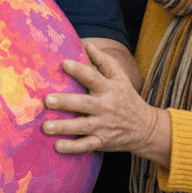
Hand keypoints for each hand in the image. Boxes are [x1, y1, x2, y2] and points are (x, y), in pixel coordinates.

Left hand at [43, 42, 170, 167]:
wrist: (146, 128)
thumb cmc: (127, 98)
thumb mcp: (120, 78)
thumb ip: (103, 61)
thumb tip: (87, 44)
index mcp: (108, 89)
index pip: (93, 77)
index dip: (79, 70)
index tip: (64, 64)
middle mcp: (105, 107)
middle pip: (84, 104)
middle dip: (66, 102)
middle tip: (47, 100)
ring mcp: (103, 126)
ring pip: (82, 126)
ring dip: (63, 127)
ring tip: (45, 127)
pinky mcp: (102, 141)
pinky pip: (86, 145)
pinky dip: (72, 147)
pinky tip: (57, 146)